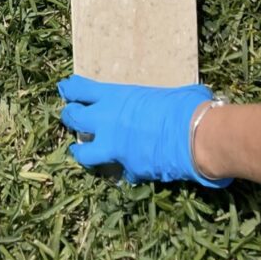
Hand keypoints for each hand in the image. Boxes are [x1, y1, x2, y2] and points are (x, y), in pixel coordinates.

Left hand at [58, 74, 231, 187]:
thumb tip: (175, 98)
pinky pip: (118, 171)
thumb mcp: (165, 93)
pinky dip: (121, 169)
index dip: (71, 89)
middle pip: (74, 119)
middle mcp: (107, 122)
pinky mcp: (127, 170)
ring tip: (78, 150)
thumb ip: (154, 99)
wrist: (195, 138)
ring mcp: (114, 149)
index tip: (66, 88)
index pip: (80, 89)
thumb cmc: (185, 106)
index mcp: (115, 97)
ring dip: (80, 150)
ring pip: (84, 152)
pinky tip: (125, 169)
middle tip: (70, 116)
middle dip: (70, 116)